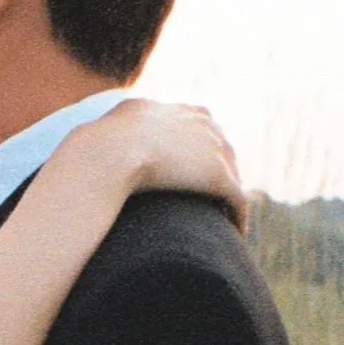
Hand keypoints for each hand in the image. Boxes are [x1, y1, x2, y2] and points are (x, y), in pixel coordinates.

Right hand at [106, 97, 246, 230]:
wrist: (114, 151)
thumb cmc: (105, 143)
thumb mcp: (117, 121)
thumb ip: (125, 124)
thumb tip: (112, 134)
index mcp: (180, 112)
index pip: (202, 123)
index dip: (202, 145)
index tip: (196, 165)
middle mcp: (203, 125)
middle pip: (223, 148)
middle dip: (222, 170)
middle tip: (214, 196)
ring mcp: (214, 150)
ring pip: (233, 175)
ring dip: (231, 195)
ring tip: (226, 217)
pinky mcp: (219, 177)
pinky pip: (237, 199)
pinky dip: (238, 216)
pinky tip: (237, 233)